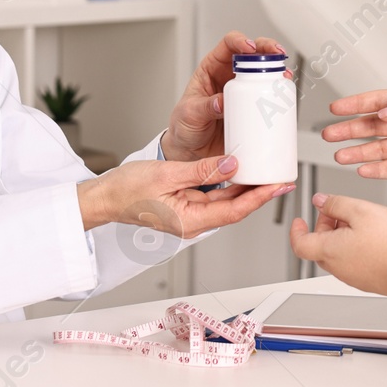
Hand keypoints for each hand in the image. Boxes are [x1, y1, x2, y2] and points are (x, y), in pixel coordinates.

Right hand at [77, 155, 294, 235]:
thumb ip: (201, 170)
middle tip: (282, 176)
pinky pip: (214, 195)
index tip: (277, 186)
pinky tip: (240, 170)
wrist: (103, 196)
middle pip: (235, 207)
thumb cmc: (125, 191)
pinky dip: (229, 183)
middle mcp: (194, 221)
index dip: (258, 198)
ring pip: (227, 201)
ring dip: (247, 187)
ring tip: (268, 171)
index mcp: (189, 221)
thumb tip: (231, 164)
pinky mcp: (187, 203)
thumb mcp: (166, 174)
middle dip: (260, 192)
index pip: (233, 211)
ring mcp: (191, 213)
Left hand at [162, 31, 290, 160]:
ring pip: (264, 73)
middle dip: (267, 50)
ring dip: (278, 70)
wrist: (192, 151)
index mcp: (212, 68)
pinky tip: (283, 97)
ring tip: (284, 76)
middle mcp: (230, 76)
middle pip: (252, 53)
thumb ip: (203, 107)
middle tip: (277, 56)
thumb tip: (220, 102)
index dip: (240, 41)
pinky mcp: (252, 109)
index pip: (227, 45)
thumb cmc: (184, 126)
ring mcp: (243, 93)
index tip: (249, 48)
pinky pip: (268, 97)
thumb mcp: (188, 114)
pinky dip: (278, 94)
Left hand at [289, 194, 386, 295]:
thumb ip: (335, 203)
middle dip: (327, 226)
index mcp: (329, 250)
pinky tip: (375, 237)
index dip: (296, 230)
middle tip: (342, 212)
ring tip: (363, 222)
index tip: (299, 221)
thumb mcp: (360, 209)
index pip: (299, 244)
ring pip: (338, 253)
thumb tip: (320, 201)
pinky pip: (354, 262)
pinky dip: (356, 247)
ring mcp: (352, 277)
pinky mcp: (367, 281)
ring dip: (342, 236)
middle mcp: (338, 268)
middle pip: (320, 246)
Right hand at [322, 90, 386, 188]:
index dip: (356, 105)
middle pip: (371, 128)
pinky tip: (360, 170)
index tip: (335, 108)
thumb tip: (382, 111)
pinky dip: (374, 169)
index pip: (377, 103)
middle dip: (349, 130)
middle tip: (329, 134)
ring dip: (357, 152)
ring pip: (376, 150)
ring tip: (339, 155)